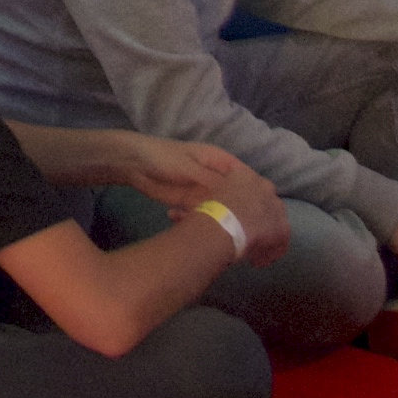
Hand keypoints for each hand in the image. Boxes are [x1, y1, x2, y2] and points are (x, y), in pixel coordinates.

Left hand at [147, 142, 295, 262]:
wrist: (133, 164)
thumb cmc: (163, 158)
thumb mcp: (191, 169)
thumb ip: (214, 183)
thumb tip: (239, 200)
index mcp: (222, 163)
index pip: (250, 182)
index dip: (259, 199)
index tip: (265, 220)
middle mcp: (217, 178)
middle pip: (239, 200)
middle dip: (243, 217)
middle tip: (248, 236)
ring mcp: (205, 192)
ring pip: (222, 212)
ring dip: (221, 224)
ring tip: (223, 239)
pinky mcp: (191, 204)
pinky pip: (204, 218)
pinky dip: (202, 226)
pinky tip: (195, 233)